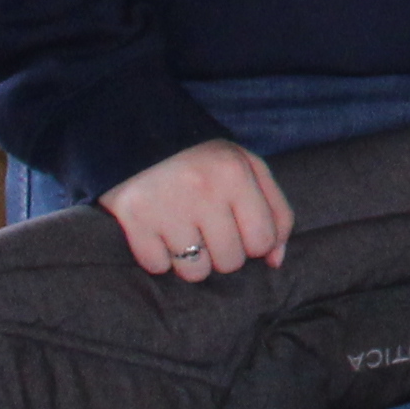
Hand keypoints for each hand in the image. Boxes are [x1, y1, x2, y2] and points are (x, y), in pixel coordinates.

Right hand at [103, 140, 290, 283]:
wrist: (138, 136)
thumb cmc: (204, 160)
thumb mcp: (248, 169)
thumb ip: (275, 211)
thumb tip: (275, 260)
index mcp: (236, 174)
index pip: (263, 241)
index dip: (255, 243)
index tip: (241, 230)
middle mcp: (204, 190)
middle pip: (230, 261)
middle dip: (224, 254)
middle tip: (210, 232)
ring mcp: (167, 206)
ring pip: (195, 272)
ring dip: (193, 262)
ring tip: (186, 236)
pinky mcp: (134, 219)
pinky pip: (157, 267)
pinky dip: (159, 258)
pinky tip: (160, 234)